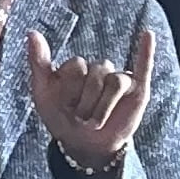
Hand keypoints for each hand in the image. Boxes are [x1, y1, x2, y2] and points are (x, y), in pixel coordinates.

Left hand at [28, 25, 158, 175]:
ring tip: (95, 122)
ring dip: (103, 106)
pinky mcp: (136, 90)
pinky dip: (146, 51)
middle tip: (80, 119)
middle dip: (86, 101)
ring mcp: (118, 79)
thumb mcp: (43, 92)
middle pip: (96, 72)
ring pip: (116, 81)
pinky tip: (147, 35)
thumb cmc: (62, 119)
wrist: (83, 146)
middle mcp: (98, 70)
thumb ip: (38, 62)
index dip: (69, 89)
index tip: (63, 106)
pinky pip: (143, 67)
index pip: (76, 65)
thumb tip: (31, 32)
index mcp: (76, 68)